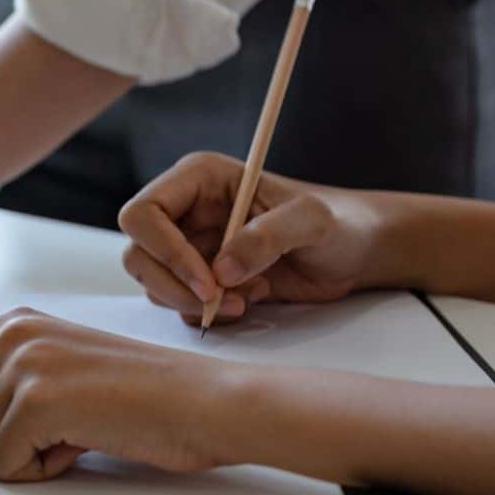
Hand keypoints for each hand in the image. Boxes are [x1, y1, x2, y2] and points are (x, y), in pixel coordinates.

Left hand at [0, 309, 243, 480]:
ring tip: (77, 432)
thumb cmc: (143, 398)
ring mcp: (20, 360)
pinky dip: (43, 469)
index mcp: (9, 324)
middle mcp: (7, 332)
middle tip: (57, 431)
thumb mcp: (60, 376)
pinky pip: (4, 463)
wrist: (207, 402)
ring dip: (23, 457)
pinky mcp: (36, 395)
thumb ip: (4, 386)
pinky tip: (83, 442)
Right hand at [118, 152, 384, 325]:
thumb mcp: (313, 220)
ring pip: (152, 282)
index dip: (164, 250)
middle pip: (138, 253)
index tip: (207, 282)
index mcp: (198, 179)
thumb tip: (221, 272)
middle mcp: (185, 211)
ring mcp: (190, 245)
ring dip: (193, 302)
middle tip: (220, 302)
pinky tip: (249, 301)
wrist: (357, 252)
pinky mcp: (201, 277)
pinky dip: (208, 314)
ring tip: (246, 300)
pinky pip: (178, 303)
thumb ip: (268, 237)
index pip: (143, 213)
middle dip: (173, 285)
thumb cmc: (339, 222)